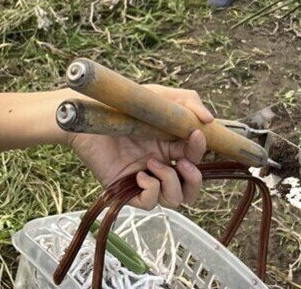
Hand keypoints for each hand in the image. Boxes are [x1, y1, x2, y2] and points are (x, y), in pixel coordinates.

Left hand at [69, 86, 212, 209]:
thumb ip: (189, 102)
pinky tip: (141, 174)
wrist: (90, 113)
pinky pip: (150, 204)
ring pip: (175, 200)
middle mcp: (162, 164)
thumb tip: (210, 121)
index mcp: (171, 145)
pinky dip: (152, 191)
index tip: (196, 135)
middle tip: (182, 164)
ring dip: (171, 184)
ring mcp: (145, 178)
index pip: (196, 158)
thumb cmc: (123, 104)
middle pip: (191, 188)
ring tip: (153, 164)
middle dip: (194, 179)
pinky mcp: (127, 189)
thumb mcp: (160, 96)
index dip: (201, 151)